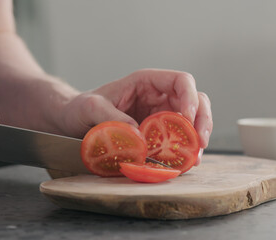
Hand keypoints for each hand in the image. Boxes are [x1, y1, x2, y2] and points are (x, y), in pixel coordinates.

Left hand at [58, 69, 212, 163]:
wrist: (73, 123)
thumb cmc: (80, 108)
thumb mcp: (90, 108)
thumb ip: (112, 118)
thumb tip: (139, 136)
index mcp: (147, 82)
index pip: (181, 81)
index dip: (190, 97)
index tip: (187, 117)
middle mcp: (159, 97)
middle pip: (196, 101)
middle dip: (202, 120)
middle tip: (200, 142)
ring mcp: (162, 116)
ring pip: (193, 121)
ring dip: (197, 138)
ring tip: (195, 158)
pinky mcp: (160, 134)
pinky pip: (180, 139)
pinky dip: (186, 150)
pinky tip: (186, 163)